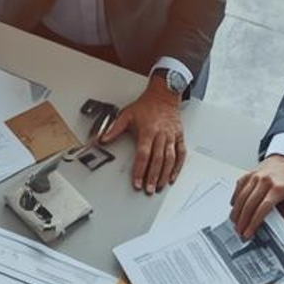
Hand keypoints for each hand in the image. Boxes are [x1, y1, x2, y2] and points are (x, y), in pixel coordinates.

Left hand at [103, 74, 185, 193]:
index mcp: (148, 131)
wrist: (164, 94)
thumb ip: (114, 128)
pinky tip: (172, 176)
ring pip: (170, 159)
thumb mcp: (127, 114)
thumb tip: (102, 139)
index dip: (139, 170)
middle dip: (152, 177)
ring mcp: (171, 137)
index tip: (137, 182)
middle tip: (149, 189)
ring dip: (165, 174)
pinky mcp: (179, 137)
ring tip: (159, 186)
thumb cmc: (146, 105)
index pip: (143, 154)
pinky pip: (180, 154)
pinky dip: (178, 166)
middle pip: (157, 160)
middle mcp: (161, 135)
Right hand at [229, 155, 283, 238]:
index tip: (249, 232)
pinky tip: (235, 210)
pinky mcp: (247, 175)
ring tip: (236, 224)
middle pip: (249, 205)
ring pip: (240, 198)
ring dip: (236, 214)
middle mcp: (265, 181)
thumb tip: (283, 224)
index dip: (254, 223)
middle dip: (243, 222)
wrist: (283, 161)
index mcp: (278, 188)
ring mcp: (254, 177)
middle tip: (240, 231)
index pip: (262, 208)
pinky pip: (237, 190)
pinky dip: (234, 202)